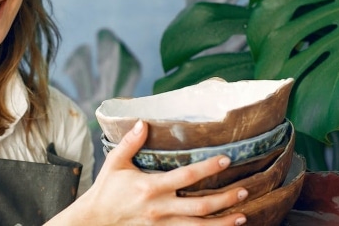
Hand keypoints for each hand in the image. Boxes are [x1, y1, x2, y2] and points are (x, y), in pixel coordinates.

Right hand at [49, 120, 247, 224]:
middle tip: (244, 191)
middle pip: (199, 207)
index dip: (207, 168)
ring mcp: (161, 224)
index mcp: (150, 187)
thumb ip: (130, 143)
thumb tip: (142, 122)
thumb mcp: (115, 162)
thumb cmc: (106, 189)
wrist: (94, 220)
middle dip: (224, 200)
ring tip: (242, 216)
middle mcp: (159, 207)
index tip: (226, 160)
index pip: (185, 177)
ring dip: (222, 223)